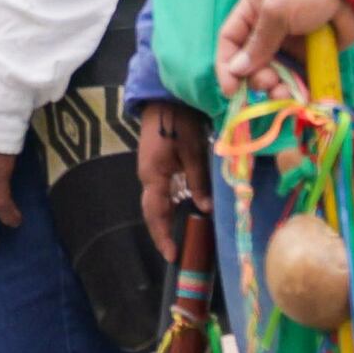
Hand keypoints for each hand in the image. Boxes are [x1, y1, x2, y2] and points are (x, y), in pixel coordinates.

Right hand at [134, 101, 211, 268]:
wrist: (165, 97)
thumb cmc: (179, 121)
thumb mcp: (193, 151)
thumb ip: (198, 180)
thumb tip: (205, 209)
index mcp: (153, 175)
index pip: (156, 213)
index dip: (162, 235)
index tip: (172, 255)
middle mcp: (147, 177)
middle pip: (152, 211)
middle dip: (162, 232)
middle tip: (175, 252)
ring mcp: (150, 170)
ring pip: (156, 202)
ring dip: (165, 220)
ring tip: (179, 237)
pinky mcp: (156, 164)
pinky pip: (161, 191)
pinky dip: (169, 205)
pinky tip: (181, 211)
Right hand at [216, 0, 348, 96]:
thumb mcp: (277, 10)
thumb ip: (258, 42)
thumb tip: (237, 70)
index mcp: (252, 11)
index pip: (229, 41)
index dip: (227, 66)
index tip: (231, 89)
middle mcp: (266, 30)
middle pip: (250, 63)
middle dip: (255, 78)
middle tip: (268, 83)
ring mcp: (288, 46)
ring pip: (272, 75)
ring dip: (274, 88)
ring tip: (284, 93)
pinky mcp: (307, 58)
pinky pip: (294, 79)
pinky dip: (293, 90)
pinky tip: (296, 97)